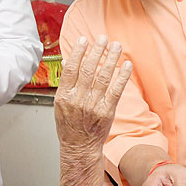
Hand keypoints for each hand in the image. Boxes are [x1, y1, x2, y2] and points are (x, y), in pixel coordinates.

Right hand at [53, 36, 131, 161]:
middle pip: (88, 69)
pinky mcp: (107, 111)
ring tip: (116, 46)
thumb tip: (68, 61)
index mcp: (64, 96)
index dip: (78, 52)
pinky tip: (126, 65)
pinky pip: (116, 90)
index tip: (84, 40)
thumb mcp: (60, 104)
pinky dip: (122, 76)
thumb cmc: (69, 126)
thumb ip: (65, 83)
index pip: (71, 68)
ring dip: (110, 59)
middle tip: (102, 38)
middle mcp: (78, 99)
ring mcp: (93, 106)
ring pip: (103, 77)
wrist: (79, 147)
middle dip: (96, 51)